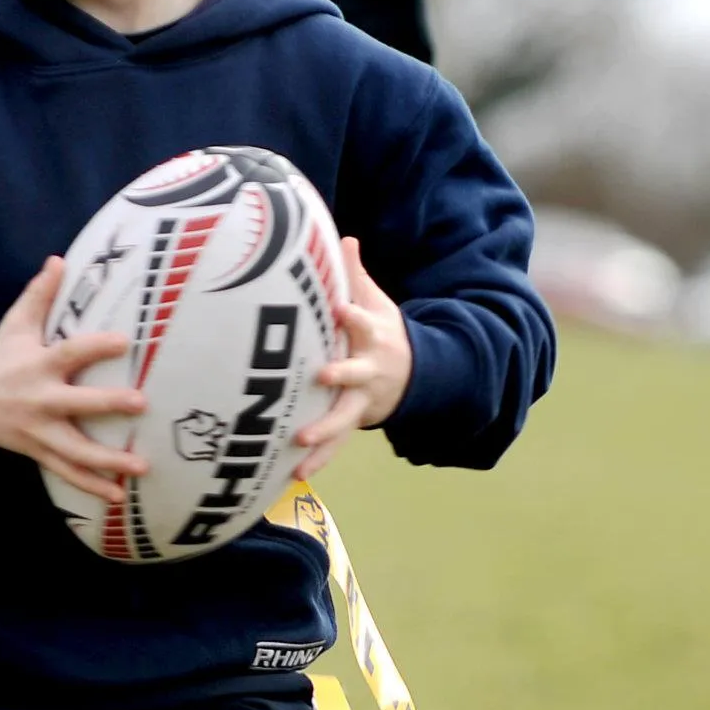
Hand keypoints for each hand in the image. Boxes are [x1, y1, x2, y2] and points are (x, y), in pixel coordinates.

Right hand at [0, 258, 148, 503]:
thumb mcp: (13, 325)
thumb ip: (38, 294)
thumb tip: (59, 259)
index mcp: (37, 365)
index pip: (69, 354)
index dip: (95, 346)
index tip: (124, 341)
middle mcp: (40, 400)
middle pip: (76, 405)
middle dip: (107, 404)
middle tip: (140, 404)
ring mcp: (39, 431)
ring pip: (74, 450)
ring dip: (107, 462)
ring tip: (140, 468)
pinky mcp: (38, 452)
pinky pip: (66, 472)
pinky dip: (90, 486)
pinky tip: (116, 496)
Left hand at [294, 237, 412, 478]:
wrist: (416, 372)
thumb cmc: (383, 330)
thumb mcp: (376, 300)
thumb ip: (355, 274)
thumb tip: (343, 235)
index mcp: (371, 335)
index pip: (360, 321)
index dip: (351, 314)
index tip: (337, 306)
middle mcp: (368, 368)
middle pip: (354, 373)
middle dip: (340, 375)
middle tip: (321, 376)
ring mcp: (361, 399)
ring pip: (343, 417)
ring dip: (323, 431)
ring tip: (300, 442)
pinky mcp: (354, 421)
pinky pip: (335, 445)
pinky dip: (318, 460)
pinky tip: (294, 474)